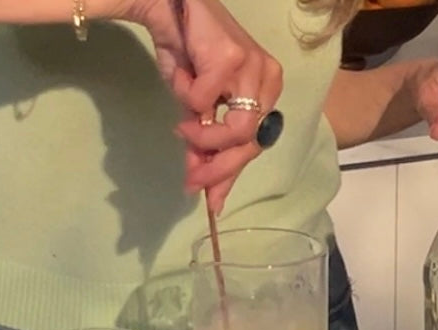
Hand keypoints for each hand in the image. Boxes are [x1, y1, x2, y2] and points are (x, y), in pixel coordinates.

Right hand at [125, 0, 282, 212]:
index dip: (232, 175)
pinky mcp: (235, 60)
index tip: (213, 201)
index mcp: (265, 92)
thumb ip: (201, 140)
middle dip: (219, 168)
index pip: (255, 143)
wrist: (168, 9)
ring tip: (183, 127)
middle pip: (252, 143)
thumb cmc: (184, 53)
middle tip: (192, 179)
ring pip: (239, 130)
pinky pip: (206, 102)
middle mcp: (269, 80)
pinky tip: (182, 78)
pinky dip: (187, 98)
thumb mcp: (194, 107)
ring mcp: (256, 69)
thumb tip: (196, 180)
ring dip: (203, 137)